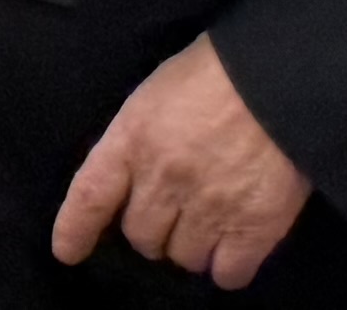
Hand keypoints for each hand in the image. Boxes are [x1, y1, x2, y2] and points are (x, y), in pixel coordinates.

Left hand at [55, 33, 313, 285]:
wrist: (279, 78)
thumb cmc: (213, 74)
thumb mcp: (155, 96)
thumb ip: (138, 139)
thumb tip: (134, 179)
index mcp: (132, 138)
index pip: (91, 195)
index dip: (75, 229)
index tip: (67, 252)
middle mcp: (163, 179)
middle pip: (141, 236)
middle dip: (152, 232)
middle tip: (173, 216)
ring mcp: (208, 206)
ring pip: (183, 257)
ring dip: (191, 247)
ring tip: (208, 225)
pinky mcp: (254, 228)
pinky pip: (228, 273)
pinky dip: (227, 267)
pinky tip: (234, 248)